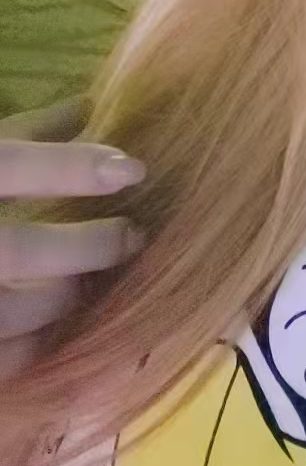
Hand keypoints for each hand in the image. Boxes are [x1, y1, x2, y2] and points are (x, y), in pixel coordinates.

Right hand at [0, 98, 144, 378]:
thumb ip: (21, 132)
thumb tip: (88, 107)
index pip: (5, 166)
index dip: (70, 168)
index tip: (132, 169)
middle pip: (16, 250)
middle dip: (85, 246)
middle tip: (133, 235)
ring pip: (10, 312)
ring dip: (63, 298)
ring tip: (92, 281)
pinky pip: (1, 358)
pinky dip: (32, 344)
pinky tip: (53, 325)